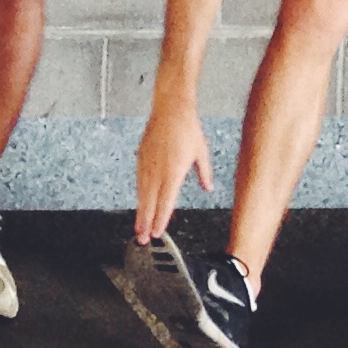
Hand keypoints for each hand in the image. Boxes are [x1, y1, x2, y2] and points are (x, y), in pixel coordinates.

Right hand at [132, 101, 212, 243]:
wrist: (171, 108)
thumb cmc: (187, 128)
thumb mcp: (201, 152)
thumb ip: (204, 172)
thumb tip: (208, 187)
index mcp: (174, 171)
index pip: (166, 201)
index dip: (161, 219)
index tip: (157, 232)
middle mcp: (158, 169)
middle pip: (150, 202)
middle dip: (146, 222)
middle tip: (143, 239)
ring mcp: (148, 163)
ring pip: (142, 193)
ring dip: (140, 211)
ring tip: (139, 227)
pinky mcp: (141, 157)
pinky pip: (139, 180)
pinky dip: (140, 194)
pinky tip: (141, 203)